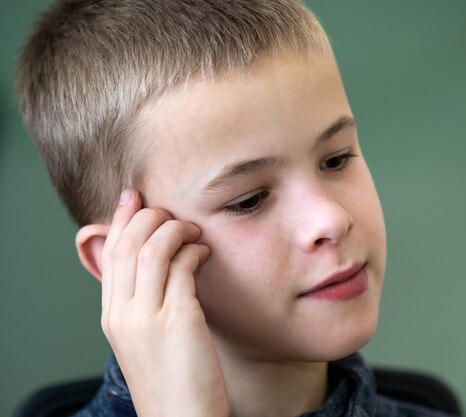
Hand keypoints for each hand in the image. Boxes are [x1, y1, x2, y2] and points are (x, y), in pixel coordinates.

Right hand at [99, 190, 227, 416]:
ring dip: (176, 230)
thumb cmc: (173, 381)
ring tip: (193, 231)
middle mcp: (124, 315)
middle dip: (149, 218)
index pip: (111, 255)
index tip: (133, 196)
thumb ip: (146, 302)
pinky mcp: (179, 321)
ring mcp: (148, 318)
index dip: (122, 220)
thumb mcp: (146, 340)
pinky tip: (205, 252)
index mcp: (112, 318)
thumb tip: (163, 263)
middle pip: (127, 245)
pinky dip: (195, 251)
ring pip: (153, 250)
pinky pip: (183, 268)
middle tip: (171, 212)